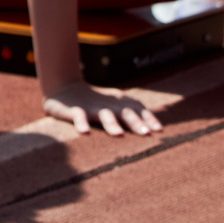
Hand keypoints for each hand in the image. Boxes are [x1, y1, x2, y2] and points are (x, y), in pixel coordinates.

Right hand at [42, 81, 158, 136]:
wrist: (64, 87)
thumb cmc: (96, 102)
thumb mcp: (115, 106)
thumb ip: (131, 116)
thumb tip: (156, 130)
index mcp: (120, 104)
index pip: (138, 110)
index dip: (148, 118)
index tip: (159, 130)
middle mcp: (109, 105)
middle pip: (125, 112)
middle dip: (136, 122)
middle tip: (146, 133)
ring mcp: (92, 108)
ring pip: (104, 115)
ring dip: (112, 124)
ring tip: (118, 134)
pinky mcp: (74, 110)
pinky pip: (79, 117)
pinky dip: (81, 124)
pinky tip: (85, 133)